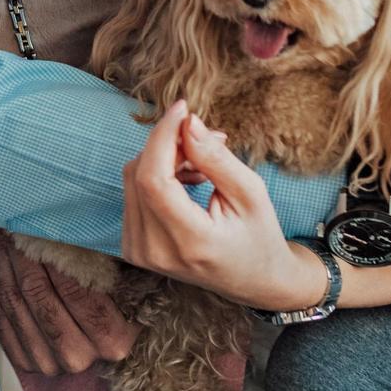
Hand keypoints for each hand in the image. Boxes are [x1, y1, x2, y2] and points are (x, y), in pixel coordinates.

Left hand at [0, 227, 136, 376]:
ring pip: (13, 303)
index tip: (35, 219)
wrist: (106, 341)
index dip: (50, 251)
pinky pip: (0, 317)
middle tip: (5, 219)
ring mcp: (49, 365)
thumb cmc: (124, 298)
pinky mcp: (26, 363)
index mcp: (112, 340)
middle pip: (38, 294)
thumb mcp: (130, 279)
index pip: (74, 287)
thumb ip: (110, 259)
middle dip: (17, 251)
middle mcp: (79, 357)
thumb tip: (75, 219)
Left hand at [122, 103, 322, 307]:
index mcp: (189, 242)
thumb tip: (187, 123)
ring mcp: (139, 252)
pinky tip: (187, 180)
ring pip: (133, 179)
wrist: (254, 281)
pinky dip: (158, 175)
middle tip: (209, 139)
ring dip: (165, 158)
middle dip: (170, 143)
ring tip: (204, 164)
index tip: (183, 109)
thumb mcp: (250, 194)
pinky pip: (134, 193)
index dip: (163, 136)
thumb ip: (215, 159)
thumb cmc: (258, 237)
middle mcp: (155, 251)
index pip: (153, 180)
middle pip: (140, 174)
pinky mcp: (132, 247)